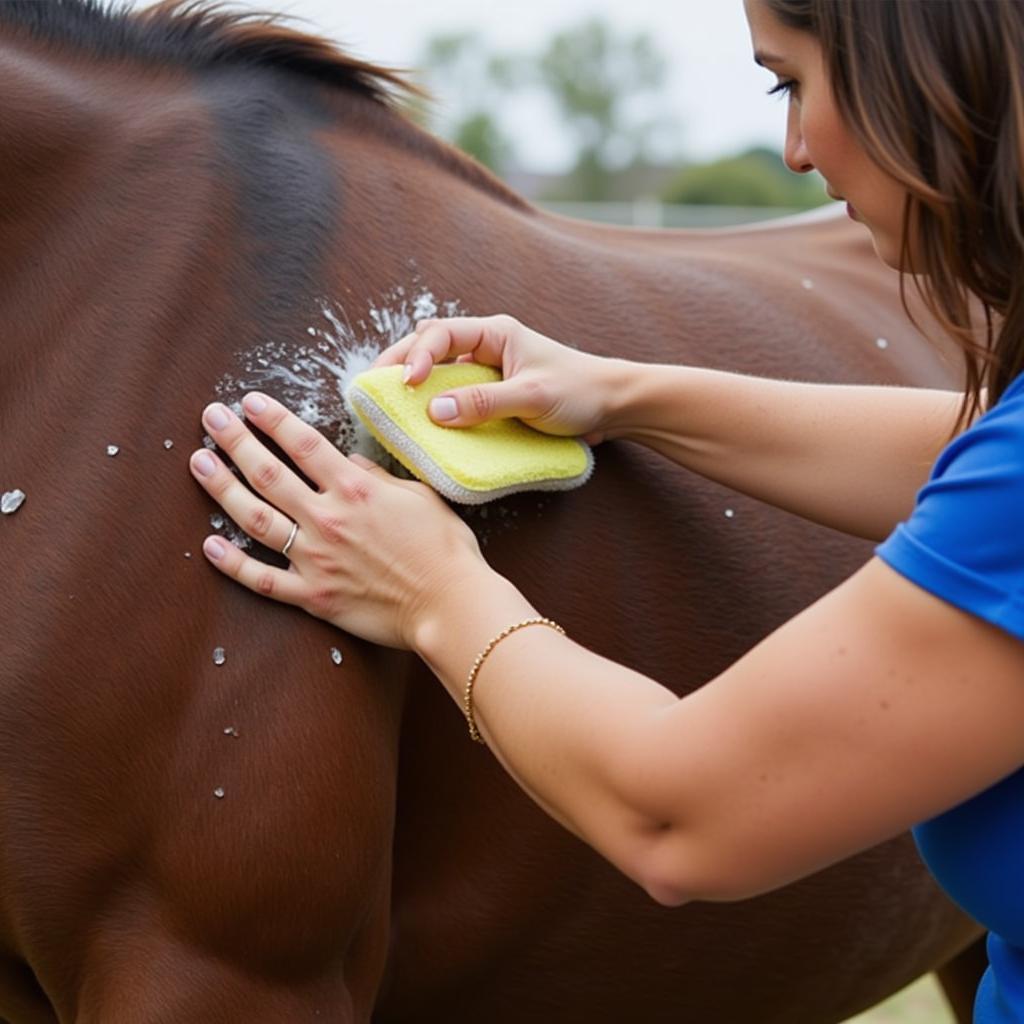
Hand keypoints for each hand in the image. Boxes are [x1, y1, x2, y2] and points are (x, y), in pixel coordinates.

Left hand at [190, 393, 489, 648]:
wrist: (450, 603)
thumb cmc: (444, 549)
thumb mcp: (420, 496)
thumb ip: (379, 477)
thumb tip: (350, 466)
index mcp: (355, 490)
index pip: (304, 444)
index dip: (273, 420)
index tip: (250, 402)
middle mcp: (328, 518)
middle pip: (268, 473)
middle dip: (235, 441)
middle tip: (210, 419)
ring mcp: (315, 559)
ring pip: (255, 518)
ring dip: (222, 488)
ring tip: (199, 463)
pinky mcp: (313, 596)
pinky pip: (262, 580)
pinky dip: (232, 564)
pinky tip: (209, 545)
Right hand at [374, 314, 616, 443]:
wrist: (615, 407)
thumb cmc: (580, 391)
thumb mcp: (531, 397)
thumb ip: (483, 402)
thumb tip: (434, 410)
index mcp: (494, 333)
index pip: (440, 333)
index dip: (417, 355)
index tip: (408, 383)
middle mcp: (486, 347)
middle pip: (429, 346)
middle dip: (400, 362)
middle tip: (374, 387)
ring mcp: (487, 372)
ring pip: (439, 370)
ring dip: (416, 383)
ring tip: (390, 402)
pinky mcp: (492, 396)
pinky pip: (455, 395)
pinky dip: (436, 405)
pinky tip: (424, 422)